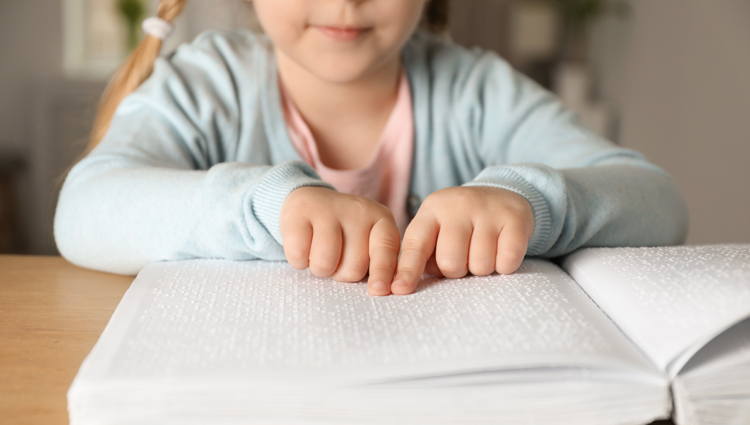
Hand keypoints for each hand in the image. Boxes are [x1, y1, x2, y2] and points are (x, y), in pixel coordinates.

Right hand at [280, 186, 399, 295]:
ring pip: (325, 263)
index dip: (384, 272)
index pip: (386, 249)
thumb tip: (383, 290)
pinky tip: (303, 245)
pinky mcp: (300, 212)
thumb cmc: (343, 233)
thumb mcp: (368, 242)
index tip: (379, 291)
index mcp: (381, 219)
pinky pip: (299, 255)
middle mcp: (358, 210)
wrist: (309, 201)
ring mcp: (328, 208)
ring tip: (320, 252)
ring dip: (320, 269)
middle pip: (354, 267)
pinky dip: (298, 260)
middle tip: (336, 256)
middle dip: (341, 273)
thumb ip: (380, 264)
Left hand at [391, 186, 533, 294]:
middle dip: (457, 270)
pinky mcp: (514, 218)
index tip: (399, 290)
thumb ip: (421, 256)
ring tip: (483, 251)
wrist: (502, 194)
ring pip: (480, 265)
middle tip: (464, 257)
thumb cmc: (461, 225)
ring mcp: (487, 210)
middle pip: (450, 262)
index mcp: (431, 211)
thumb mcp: (437, 230)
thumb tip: (403, 287)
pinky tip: (502, 249)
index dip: (407, 270)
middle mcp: (457, 206)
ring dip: (482, 269)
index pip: (415, 245)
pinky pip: (507, 261)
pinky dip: (505, 265)